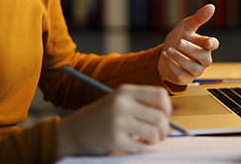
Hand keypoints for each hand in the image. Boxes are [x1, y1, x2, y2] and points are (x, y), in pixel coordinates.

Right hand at [55, 84, 170, 157]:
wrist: (73, 132)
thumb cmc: (100, 117)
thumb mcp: (118, 101)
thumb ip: (140, 103)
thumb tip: (167, 116)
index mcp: (125, 91)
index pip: (160, 95)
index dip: (167, 108)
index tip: (164, 117)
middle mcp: (122, 104)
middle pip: (160, 116)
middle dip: (164, 129)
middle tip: (160, 135)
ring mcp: (118, 122)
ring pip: (153, 133)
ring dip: (155, 140)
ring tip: (149, 140)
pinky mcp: (114, 140)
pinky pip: (140, 147)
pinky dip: (141, 148)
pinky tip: (134, 145)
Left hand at [157, 4, 218, 84]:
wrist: (164, 54)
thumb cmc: (178, 39)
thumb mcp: (186, 27)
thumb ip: (198, 18)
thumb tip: (211, 6)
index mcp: (205, 46)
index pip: (213, 45)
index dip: (211, 44)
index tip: (208, 43)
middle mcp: (203, 59)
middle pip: (203, 56)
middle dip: (191, 49)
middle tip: (179, 42)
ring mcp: (196, 70)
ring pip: (193, 67)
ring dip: (180, 58)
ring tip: (169, 50)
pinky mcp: (186, 79)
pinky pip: (182, 74)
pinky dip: (173, 65)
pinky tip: (165, 57)